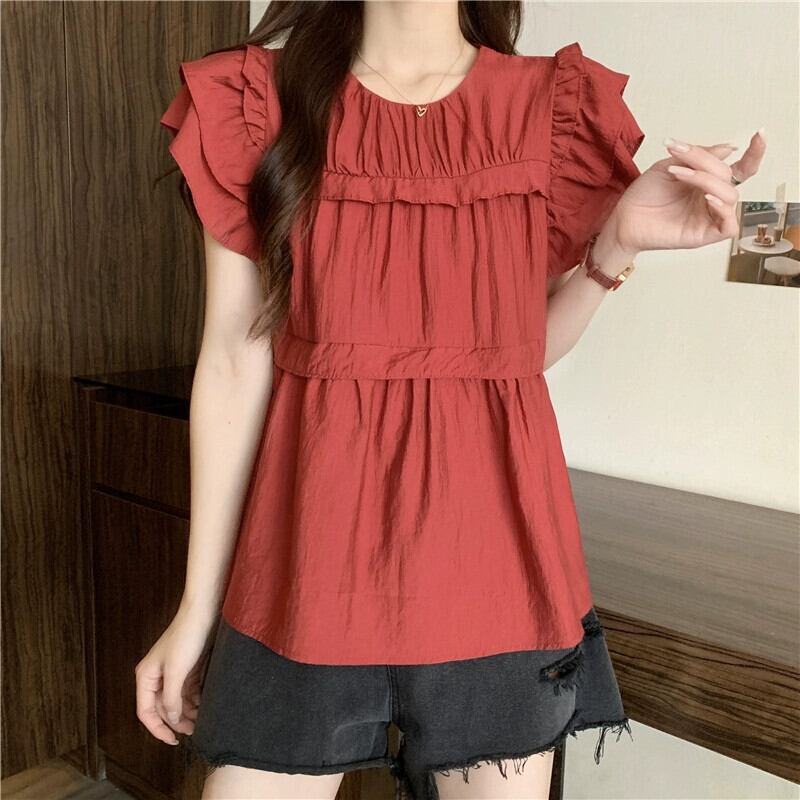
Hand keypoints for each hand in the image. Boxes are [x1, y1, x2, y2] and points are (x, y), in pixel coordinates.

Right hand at [134, 601, 217, 744]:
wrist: (203, 612)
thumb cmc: (186, 638)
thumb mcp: (177, 672)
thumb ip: (171, 699)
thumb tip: (171, 719)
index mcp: (146, 677)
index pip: (146, 712)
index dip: (158, 729)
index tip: (173, 740)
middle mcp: (156, 676)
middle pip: (162, 708)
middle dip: (176, 721)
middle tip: (194, 731)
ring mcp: (172, 672)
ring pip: (176, 700)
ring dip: (187, 712)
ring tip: (202, 720)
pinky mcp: (187, 667)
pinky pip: (188, 690)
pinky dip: (195, 700)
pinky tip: (204, 705)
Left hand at [606, 129, 766, 253]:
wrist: (623, 218)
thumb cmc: (643, 194)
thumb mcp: (669, 165)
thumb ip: (698, 157)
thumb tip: (729, 148)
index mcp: (708, 181)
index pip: (740, 169)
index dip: (754, 153)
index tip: (760, 134)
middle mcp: (711, 198)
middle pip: (728, 176)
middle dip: (705, 162)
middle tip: (679, 157)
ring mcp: (709, 217)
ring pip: (729, 196)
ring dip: (706, 179)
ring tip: (679, 174)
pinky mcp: (704, 235)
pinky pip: (728, 225)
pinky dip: (722, 208)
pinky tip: (706, 197)